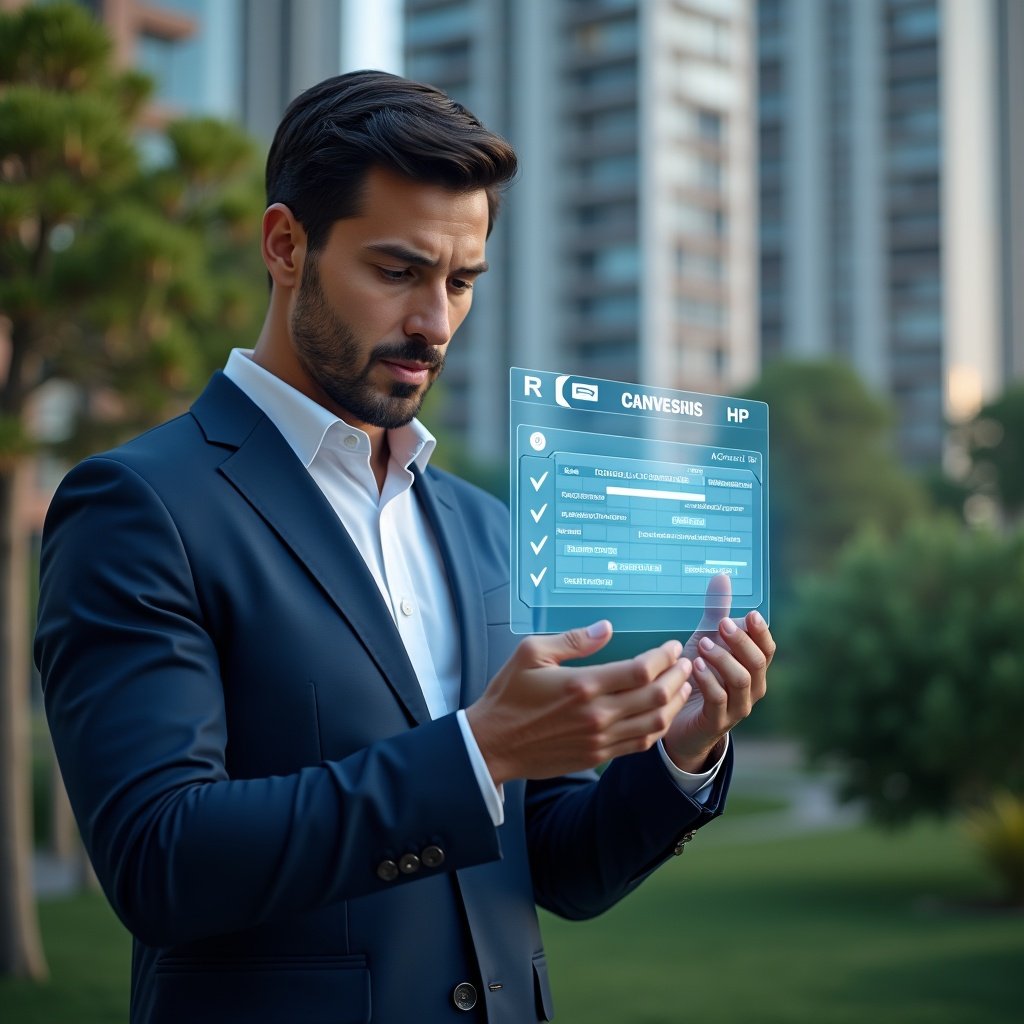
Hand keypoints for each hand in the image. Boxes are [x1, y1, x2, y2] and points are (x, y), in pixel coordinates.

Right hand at [466, 622, 693, 785]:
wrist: (492, 744)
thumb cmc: (509, 695)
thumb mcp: (530, 653)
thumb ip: (572, 640)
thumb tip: (606, 627)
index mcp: (582, 685)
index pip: (640, 671)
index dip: (663, 657)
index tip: (671, 646)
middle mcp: (597, 714)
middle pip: (655, 696)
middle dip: (677, 677)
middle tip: (686, 662)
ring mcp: (600, 739)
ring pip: (654, 723)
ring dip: (674, 703)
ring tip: (682, 686)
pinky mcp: (598, 755)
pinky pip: (640, 743)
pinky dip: (658, 727)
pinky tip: (662, 713)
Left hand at [662, 574, 774, 772]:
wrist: (679, 718)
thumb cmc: (698, 675)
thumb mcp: (706, 639)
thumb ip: (716, 612)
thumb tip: (722, 575)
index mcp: (753, 667)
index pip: (767, 648)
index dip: (761, 632)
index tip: (750, 614)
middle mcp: (752, 688)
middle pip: (757, 663)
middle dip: (741, 642)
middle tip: (721, 625)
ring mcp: (737, 707)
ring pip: (741, 681)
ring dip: (723, 660)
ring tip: (702, 645)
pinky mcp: (717, 721)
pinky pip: (719, 700)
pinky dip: (709, 681)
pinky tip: (694, 666)